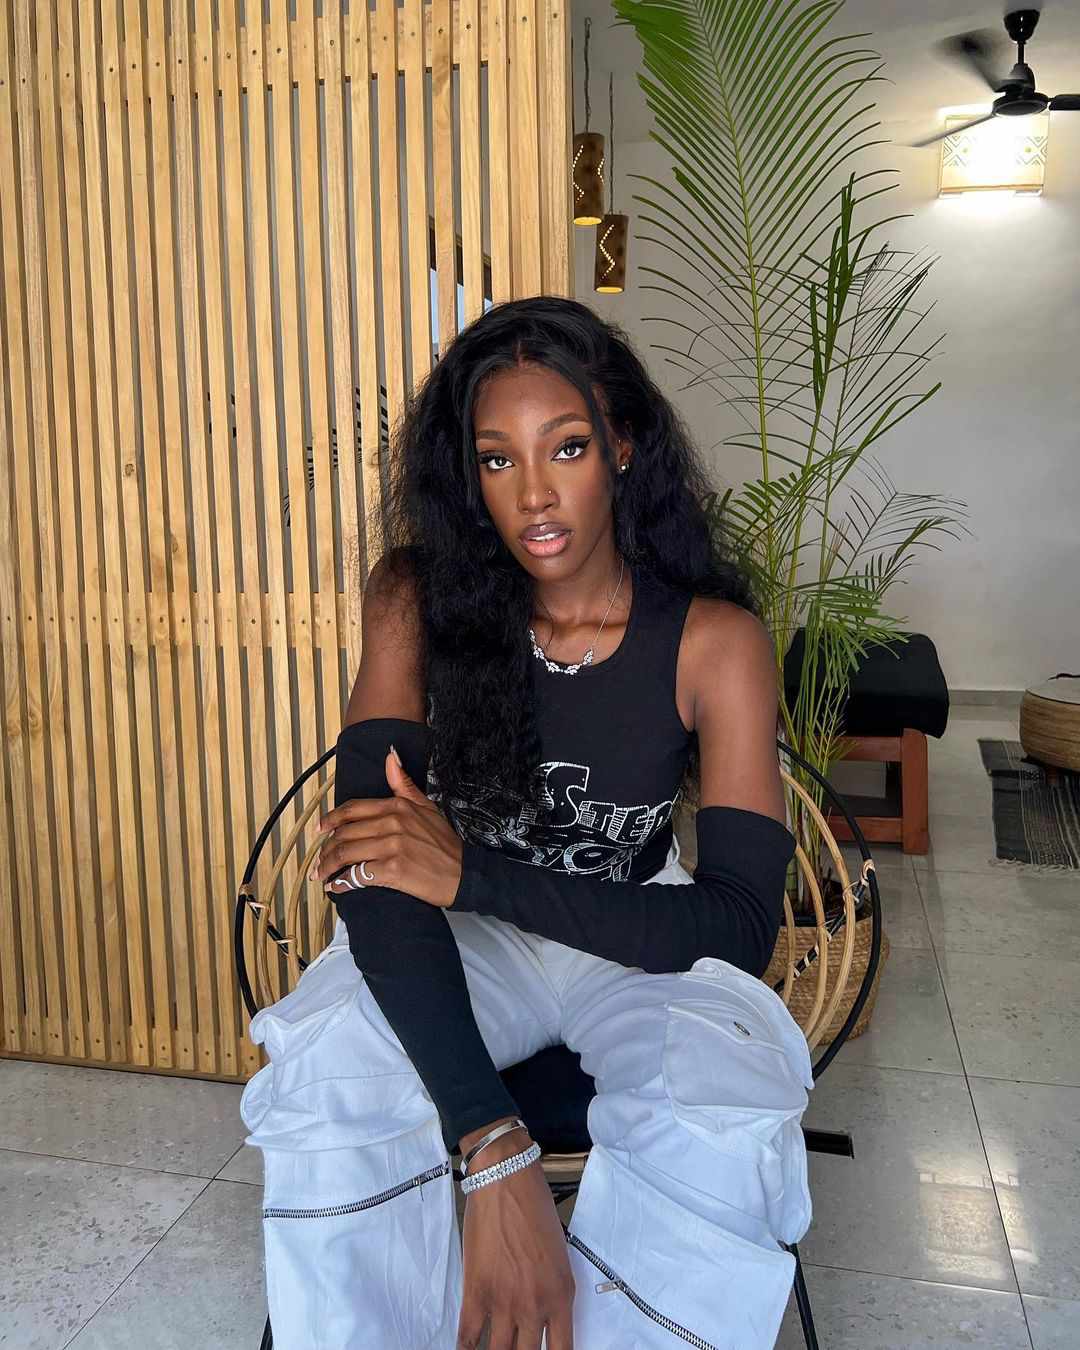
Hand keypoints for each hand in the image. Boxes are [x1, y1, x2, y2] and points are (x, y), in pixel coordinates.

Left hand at [313, 749, 463, 908]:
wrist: (464, 873)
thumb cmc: (444, 843)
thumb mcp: (427, 806)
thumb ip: (403, 783)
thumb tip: (390, 756)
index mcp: (397, 806)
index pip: (352, 810)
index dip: (331, 820)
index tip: (320, 830)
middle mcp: (392, 823)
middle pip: (344, 833)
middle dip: (326, 849)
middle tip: (321, 860)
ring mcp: (392, 847)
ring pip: (346, 854)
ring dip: (328, 867)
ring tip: (323, 875)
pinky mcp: (393, 871)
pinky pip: (358, 876)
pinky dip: (343, 884)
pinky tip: (336, 887)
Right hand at [459, 1140, 575, 1349]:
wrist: (506, 1179)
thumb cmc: (535, 1208)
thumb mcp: (559, 1255)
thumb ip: (553, 1291)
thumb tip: (543, 1319)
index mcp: (561, 1295)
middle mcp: (534, 1305)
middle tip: (516, 1349)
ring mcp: (503, 1302)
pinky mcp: (476, 1292)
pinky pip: (468, 1337)